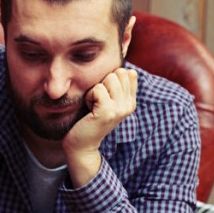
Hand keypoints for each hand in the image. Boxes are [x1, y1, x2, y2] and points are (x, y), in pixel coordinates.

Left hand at [62, 67, 137, 184]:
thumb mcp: (107, 101)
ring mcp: (120, 108)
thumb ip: (116, 86)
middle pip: (118, 72)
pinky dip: (89, 96)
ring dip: (95, 90)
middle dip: (103, 83)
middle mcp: (129, 105)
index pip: (129, 73)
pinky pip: (98, 88)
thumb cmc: (89, 119)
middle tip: (97, 101)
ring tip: (94, 105)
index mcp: (131, 101)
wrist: (82, 144)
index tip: (105, 96)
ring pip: (109, 78)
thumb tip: (124, 68)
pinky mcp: (108, 111)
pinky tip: (89, 109)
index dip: (111, 79)